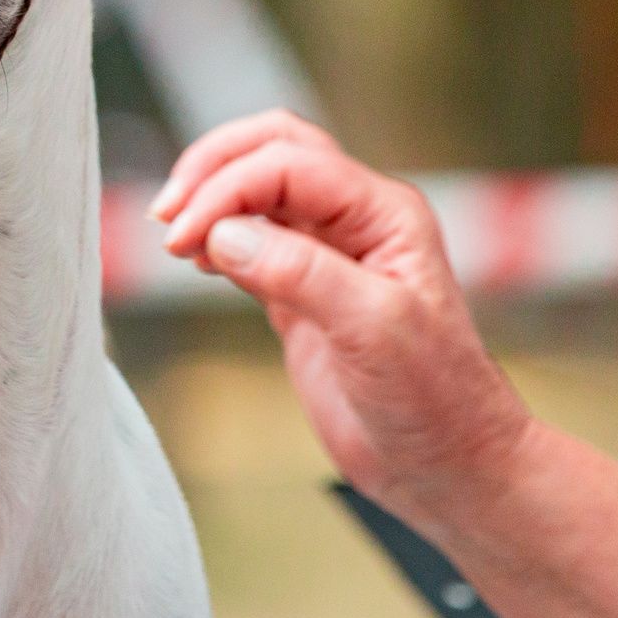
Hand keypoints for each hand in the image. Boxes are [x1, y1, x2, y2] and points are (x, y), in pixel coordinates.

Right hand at [151, 111, 530, 524]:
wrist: (449, 468)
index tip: (184, 237)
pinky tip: (196, 261)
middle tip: (167, 214)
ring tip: (174, 240)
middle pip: (273, 149)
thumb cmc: (437, 401)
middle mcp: (357, 221)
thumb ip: (301, 274)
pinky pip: (250, 240)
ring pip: (259, 188)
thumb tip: (224, 234)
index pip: (290, 164)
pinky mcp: (302, 293)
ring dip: (210, 199)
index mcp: (384, 213)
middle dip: (213, 169)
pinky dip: (215, 238)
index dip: (228, 189)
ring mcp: (329, 255)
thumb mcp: (375, 330)